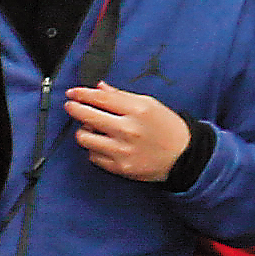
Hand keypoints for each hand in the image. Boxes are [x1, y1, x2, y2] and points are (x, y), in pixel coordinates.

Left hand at [60, 81, 192, 183]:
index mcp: (137, 110)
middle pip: (87, 117)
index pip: (101, 99)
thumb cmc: (166, 127)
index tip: (72, 93)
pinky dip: (94, 148)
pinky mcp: (119, 167)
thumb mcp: (149, 104)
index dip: (82, 94)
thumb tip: (99, 88)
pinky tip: (103, 144)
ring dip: (84, 131)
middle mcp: (128, 130)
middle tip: (71, 106)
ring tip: (91, 128)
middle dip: (75, 109)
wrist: (183, 155)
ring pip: (85, 138)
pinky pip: (93, 156)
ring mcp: (122, 150)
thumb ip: (121, 96)